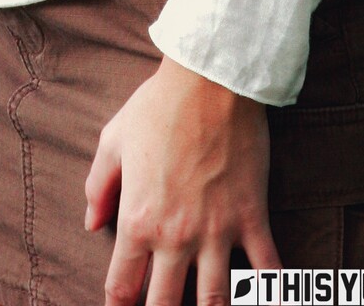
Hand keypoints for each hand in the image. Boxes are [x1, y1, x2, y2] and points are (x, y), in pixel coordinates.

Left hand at [84, 55, 280, 305]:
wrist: (210, 80)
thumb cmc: (158, 106)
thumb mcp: (114, 140)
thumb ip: (99, 186)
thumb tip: (92, 223)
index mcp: (138, 219)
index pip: (123, 286)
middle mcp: (176, 236)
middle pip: (165, 305)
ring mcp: (217, 231)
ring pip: (215, 301)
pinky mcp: (252, 218)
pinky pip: (267, 270)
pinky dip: (271, 295)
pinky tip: (271, 305)